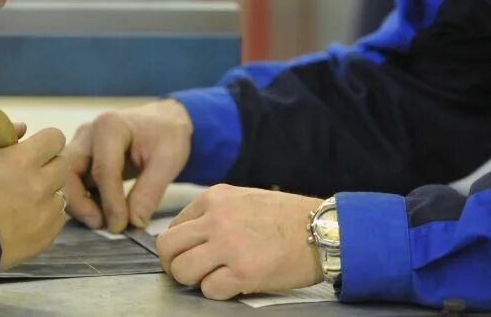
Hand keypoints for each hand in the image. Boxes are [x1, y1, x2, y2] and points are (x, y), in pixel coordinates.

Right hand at [0, 120, 68, 270]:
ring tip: (23, 198)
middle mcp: (40, 186)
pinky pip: (57, 220)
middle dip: (47, 164)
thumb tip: (20, 129)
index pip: (55, 139)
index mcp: (22, 160)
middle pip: (61, 165)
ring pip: (61, 194)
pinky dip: (46, 215)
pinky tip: (25, 217)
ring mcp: (44, 215)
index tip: (32, 148)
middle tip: (25, 173)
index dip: (44, 141)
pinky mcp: (43, 239)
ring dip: (47, 191)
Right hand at [63, 100, 192, 232]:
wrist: (161, 121)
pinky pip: (71, 182)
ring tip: (102, 221)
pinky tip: (100, 213)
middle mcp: (87, 133)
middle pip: (68, 171)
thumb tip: (133, 222)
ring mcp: (80, 144)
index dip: (110, 203)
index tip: (120, 226)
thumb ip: (150, 191)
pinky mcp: (79, 157)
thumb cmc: (166, 135)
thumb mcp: (168, 160)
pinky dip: (81, 200)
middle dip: (80, 203)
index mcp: (110, 127)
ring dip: (78, 203)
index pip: (102, 170)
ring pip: (63, 178)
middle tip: (101, 225)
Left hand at [156, 185, 323, 298]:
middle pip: (167, 247)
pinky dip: (217, 292)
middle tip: (189, 272)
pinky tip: (234, 284)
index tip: (191, 255)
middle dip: (174, 264)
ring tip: (213, 278)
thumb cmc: (286, 217)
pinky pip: (209, 289)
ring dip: (194, 280)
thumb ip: (214, 213)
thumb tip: (189, 238)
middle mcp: (216, 219)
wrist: (322, 230)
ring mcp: (229, 245)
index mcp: (214, 198)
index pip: (173, 226)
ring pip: (182, 270)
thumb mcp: (243, 199)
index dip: (179, 246)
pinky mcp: (244, 272)